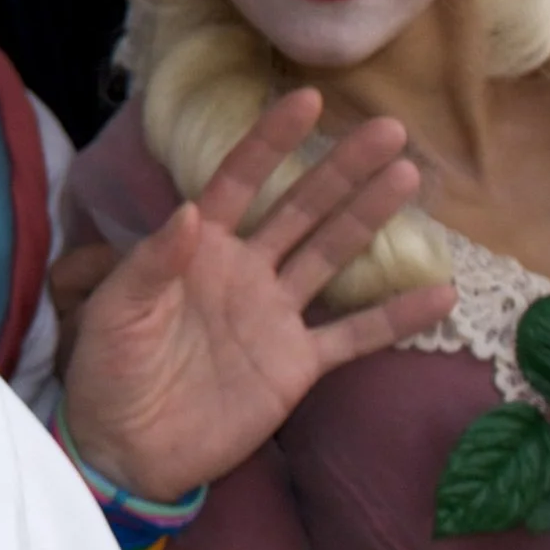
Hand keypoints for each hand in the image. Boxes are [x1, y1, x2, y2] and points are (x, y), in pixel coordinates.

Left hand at [60, 90, 457, 501]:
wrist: (126, 449)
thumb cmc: (107, 370)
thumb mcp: (116, 312)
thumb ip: (154, 263)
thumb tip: (191, 212)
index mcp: (197, 249)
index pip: (238, 181)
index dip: (270, 142)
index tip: (308, 100)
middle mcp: (243, 271)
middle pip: (300, 208)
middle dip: (341, 167)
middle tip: (389, 129)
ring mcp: (274, 315)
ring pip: (331, 255)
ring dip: (369, 218)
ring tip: (410, 177)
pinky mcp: (295, 365)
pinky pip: (353, 336)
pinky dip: (396, 318)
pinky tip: (441, 294)